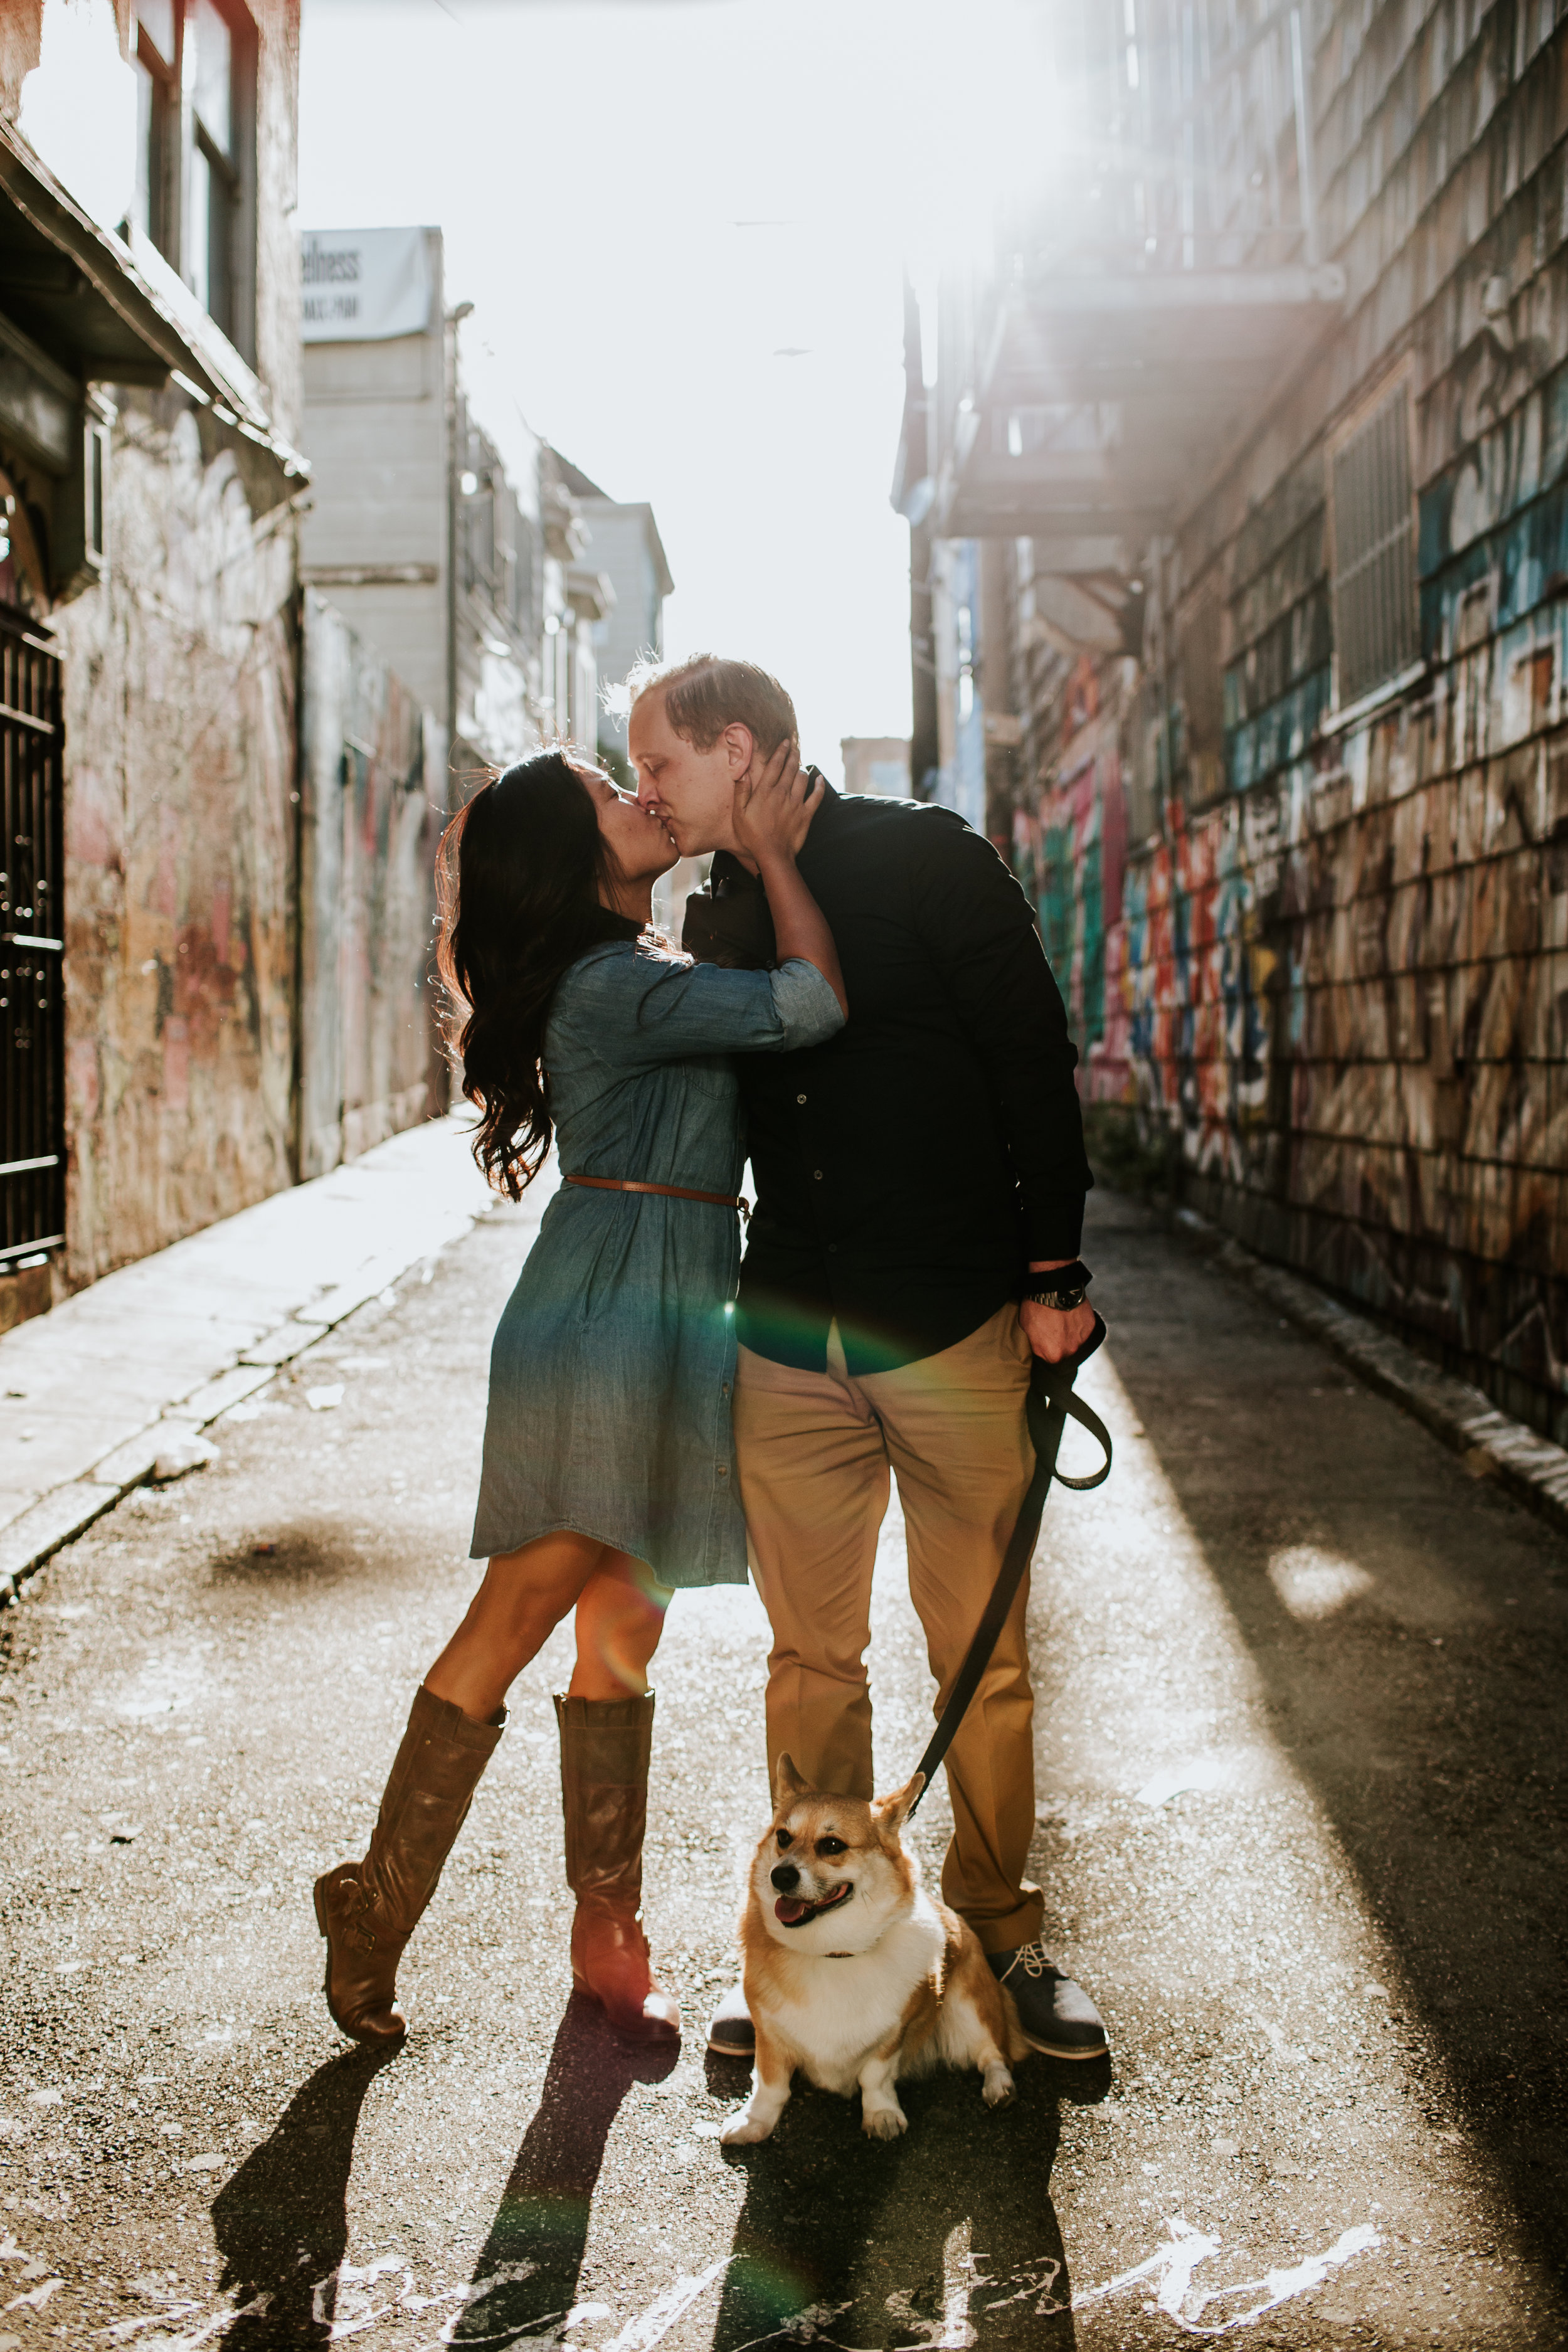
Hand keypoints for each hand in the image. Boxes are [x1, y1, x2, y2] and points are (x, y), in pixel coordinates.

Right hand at [732, 738, 823, 866]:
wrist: (773, 855)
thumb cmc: (753, 836)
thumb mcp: (739, 814)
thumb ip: (741, 792)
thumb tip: (743, 774)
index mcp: (765, 792)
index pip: (775, 765)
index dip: (781, 751)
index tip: (785, 741)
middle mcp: (782, 793)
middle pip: (790, 767)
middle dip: (793, 753)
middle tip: (796, 744)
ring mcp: (796, 803)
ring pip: (803, 778)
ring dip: (802, 768)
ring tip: (801, 763)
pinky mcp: (806, 814)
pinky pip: (817, 796)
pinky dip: (819, 786)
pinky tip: (820, 779)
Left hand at [1020, 1297, 1096, 1363]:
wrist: (1053, 1288)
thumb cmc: (1036, 1307)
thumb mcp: (1026, 1329)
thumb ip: (1035, 1344)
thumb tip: (1038, 1348)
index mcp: (1052, 1356)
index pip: (1050, 1359)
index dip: (1046, 1350)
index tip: (1045, 1341)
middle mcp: (1069, 1351)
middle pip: (1065, 1352)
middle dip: (1060, 1344)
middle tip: (1054, 1329)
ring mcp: (1082, 1339)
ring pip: (1076, 1342)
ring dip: (1071, 1335)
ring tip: (1063, 1321)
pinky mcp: (1091, 1327)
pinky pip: (1085, 1330)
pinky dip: (1079, 1325)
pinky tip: (1071, 1316)